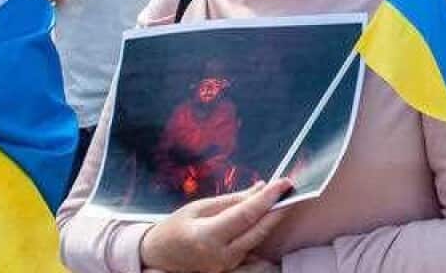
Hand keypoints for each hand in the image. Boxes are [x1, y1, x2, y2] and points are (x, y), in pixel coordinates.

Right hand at [139, 179, 292, 272]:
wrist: (157, 255)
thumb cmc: (175, 228)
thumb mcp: (199, 207)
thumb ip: (232, 200)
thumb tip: (260, 188)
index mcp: (207, 237)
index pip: (246, 215)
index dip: (268, 198)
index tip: (284, 182)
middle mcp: (219, 255)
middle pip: (258, 229)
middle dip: (277, 207)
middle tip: (288, 188)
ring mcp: (226, 265)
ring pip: (257, 238)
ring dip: (271, 218)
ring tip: (280, 198)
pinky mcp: (230, 268)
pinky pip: (251, 246)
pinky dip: (261, 229)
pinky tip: (267, 214)